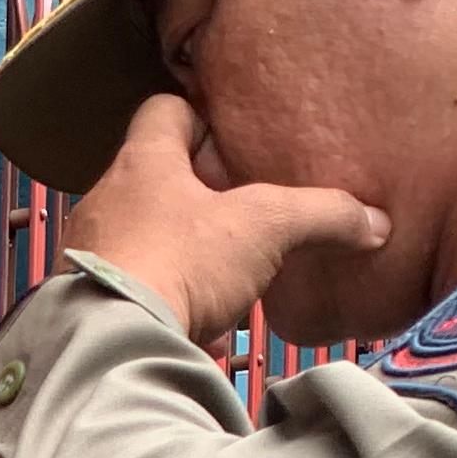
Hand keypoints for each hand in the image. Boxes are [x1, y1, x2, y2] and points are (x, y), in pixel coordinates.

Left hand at [63, 94, 387, 339]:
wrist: (111, 345)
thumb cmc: (179, 263)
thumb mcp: (265, 227)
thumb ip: (321, 215)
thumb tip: (374, 222)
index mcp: (142, 162)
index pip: (163, 111)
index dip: (201, 120)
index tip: (234, 146)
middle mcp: (104, 201)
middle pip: (153, 180)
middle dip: (197, 196)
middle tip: (241, 216)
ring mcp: (88, 254)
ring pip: (140, 240)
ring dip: (180, 254)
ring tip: (224, 277)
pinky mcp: (83, 305)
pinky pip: (127, 297)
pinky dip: (163, 308)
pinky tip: (198, 331)